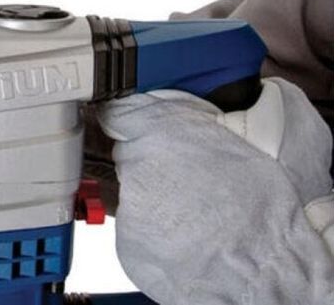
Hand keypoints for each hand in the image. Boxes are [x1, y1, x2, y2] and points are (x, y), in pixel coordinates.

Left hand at [96, 78, 332, 303]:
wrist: (263, 269)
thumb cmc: (260, 212)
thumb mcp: (237, 148)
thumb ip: (194, 131)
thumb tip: (182, 126)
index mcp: (164, 131)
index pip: (121, 114)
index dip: (129, 124)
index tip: (132, 129)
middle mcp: (139, 162)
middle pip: (130, 157)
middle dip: (150, 167)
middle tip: (185, 186)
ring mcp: (130, 202)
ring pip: (134, 194)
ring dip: (154, 203)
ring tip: (192, 218)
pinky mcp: (127, 238)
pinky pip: (136, 230)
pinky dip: (153, 234)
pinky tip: (183, 240)